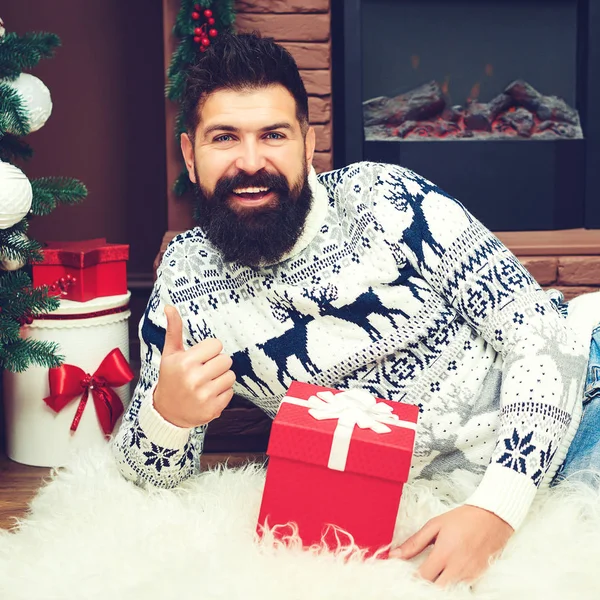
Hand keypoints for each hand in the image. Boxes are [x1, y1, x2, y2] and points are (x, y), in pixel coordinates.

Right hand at [153, 305, 235, 427]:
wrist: (167, 412)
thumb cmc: (171, 379)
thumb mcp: (170, 354)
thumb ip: (174, 329)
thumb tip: (169, 307)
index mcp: (185, 362)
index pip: (216, 345)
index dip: (209, 351)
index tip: (199, 358)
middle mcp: (195, 379)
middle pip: (226, 360)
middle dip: (217, 364)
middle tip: (203, 371)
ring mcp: (204, 395)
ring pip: (230, 376)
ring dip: (221, 378)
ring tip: (206, 383)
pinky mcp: (213, 409)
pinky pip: (231, 392)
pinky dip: (222, 394)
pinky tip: (208, 395)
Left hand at [389, 505, 513, 586]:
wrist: (492, 517)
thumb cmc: (463, 519)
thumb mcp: (435, 525)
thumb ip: (414, 542)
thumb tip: (395, 554)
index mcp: (444, 553)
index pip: (423, 577)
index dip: (412, 578)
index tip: (406, 574)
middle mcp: (458, 567)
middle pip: (436, 589)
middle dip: (426, 585)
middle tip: (420, 577)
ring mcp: (470, 575)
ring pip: (449, 591)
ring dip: (439, 586)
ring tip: (434, 575)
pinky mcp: (479, 577)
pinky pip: (462, 588)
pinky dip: (453, 585)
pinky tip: (448, 576)